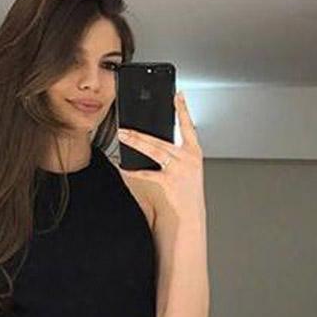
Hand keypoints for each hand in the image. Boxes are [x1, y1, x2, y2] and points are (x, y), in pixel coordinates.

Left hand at [117, 91, 204, 218]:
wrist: (190, 221)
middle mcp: (189, 159)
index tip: (178, 95)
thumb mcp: (184, 174)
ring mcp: (180, 169)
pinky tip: (123, 168)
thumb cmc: (184, 199)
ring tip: (122, 136)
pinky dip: (132, 171)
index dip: (183, 110)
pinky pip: (146, 172)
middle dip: (140, 133)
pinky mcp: (170, 181)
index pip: (188, 127)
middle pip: (161, 139)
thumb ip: (171, 159)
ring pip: (154, 150)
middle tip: (125, 127)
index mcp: (194, 154)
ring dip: (135, 142)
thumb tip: (148, 148)